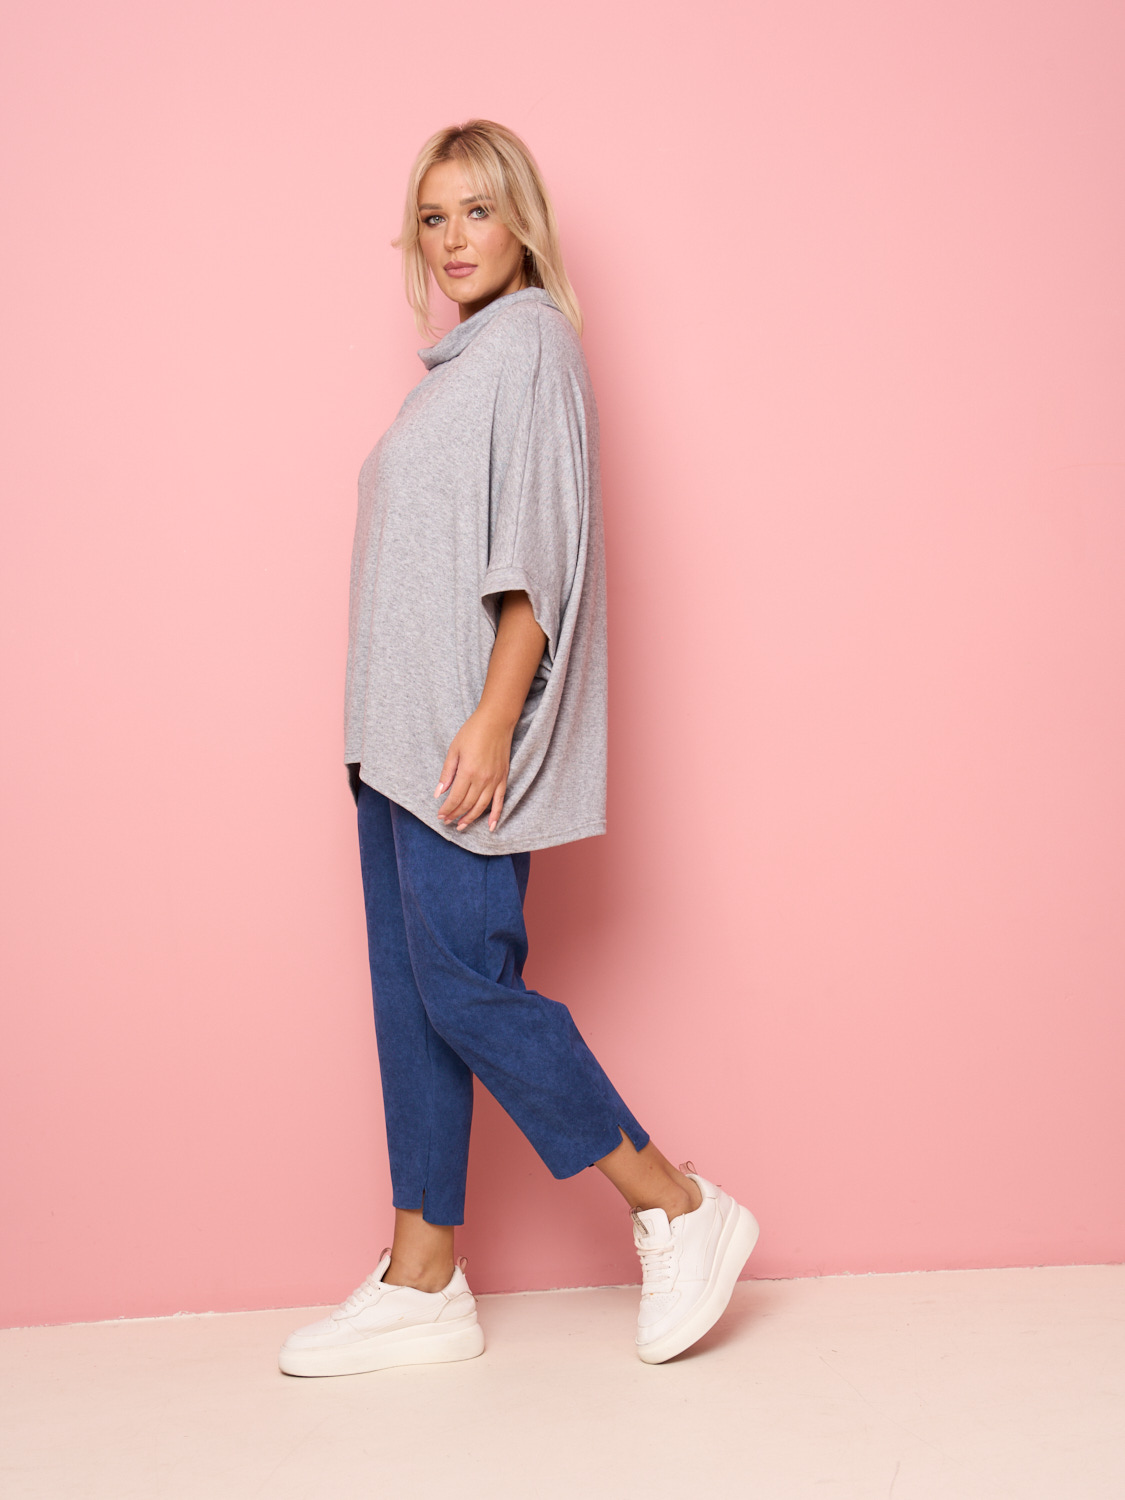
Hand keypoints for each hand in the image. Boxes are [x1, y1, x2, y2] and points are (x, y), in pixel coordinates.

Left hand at [434, 707, 512, 832]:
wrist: (496, 721)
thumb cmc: (472, 732)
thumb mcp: (454, 750)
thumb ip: (447, 773)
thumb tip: (438, 793)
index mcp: (468, 772)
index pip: (455, 798)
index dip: (447, 809)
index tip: (440, 816)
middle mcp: (482, 780)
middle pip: (467, 805)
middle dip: (455, 815)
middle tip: (446, 822)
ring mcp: (494, 780)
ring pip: (481, 807)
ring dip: (471, 818)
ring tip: (461, 826)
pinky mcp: (503, 779)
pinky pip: (500, 801)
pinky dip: (496, 815)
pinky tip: (491, 827)